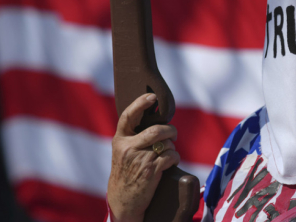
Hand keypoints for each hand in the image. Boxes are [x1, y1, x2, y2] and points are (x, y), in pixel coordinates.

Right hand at [107, 93, 179, 221]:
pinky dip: (175, 157)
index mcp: (120, 140)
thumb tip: (158, 121)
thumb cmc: (126, 172)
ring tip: (168, 152)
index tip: (152, 96)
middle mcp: (128, 148)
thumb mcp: (123, 152)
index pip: (128, 116)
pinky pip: (171, 156)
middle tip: (173, 133)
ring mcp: (140, 160)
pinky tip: (171, 162)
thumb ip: (134, 137)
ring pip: (166, 144)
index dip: (140, 103)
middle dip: (170, 130)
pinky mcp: (151, 171)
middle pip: (156, 130)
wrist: (123, 200)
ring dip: (172, 146)